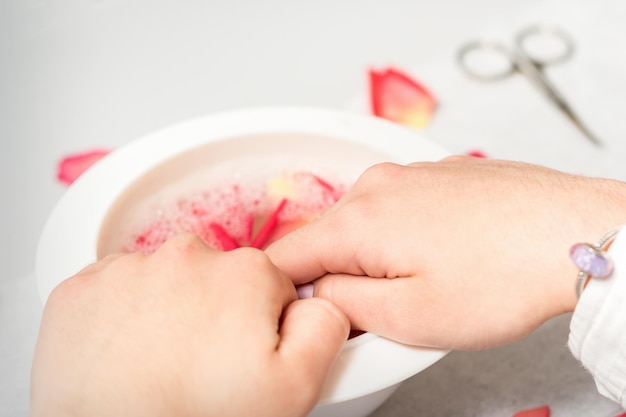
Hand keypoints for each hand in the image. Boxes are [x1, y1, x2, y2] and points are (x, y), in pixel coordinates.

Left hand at [31, 234, 348, 416]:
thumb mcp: (296, 386)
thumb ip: (324, 326)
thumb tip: (320, 299)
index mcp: (245, 273)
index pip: (267, 286)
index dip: (259, 326)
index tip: (240, 356)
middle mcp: (187, 256)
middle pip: (215, 278)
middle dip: (214, 313)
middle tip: (201, 365)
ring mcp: (129, 269)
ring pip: (164, 282)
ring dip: (166, 312)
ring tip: (160, 363)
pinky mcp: (81, 288)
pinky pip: (114, 291)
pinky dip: (121, 316)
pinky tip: (125, 354)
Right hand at [267, 157, 625, 349]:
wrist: (574, 233)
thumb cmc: (503, 277)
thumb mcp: (409, 317)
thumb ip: (341, 305)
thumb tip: (316, 291)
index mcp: (358, 219)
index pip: (286, 256)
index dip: (290, 293)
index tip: (314, 315)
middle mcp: (377, 185)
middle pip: (327, 240)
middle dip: (341, 277)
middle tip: (387, 310)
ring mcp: (409, 173)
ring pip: (365, 225)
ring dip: (377, 258)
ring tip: (427, 282)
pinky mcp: (437, 174)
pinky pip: (398, 209)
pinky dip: (405, 236)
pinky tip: (447, 256)